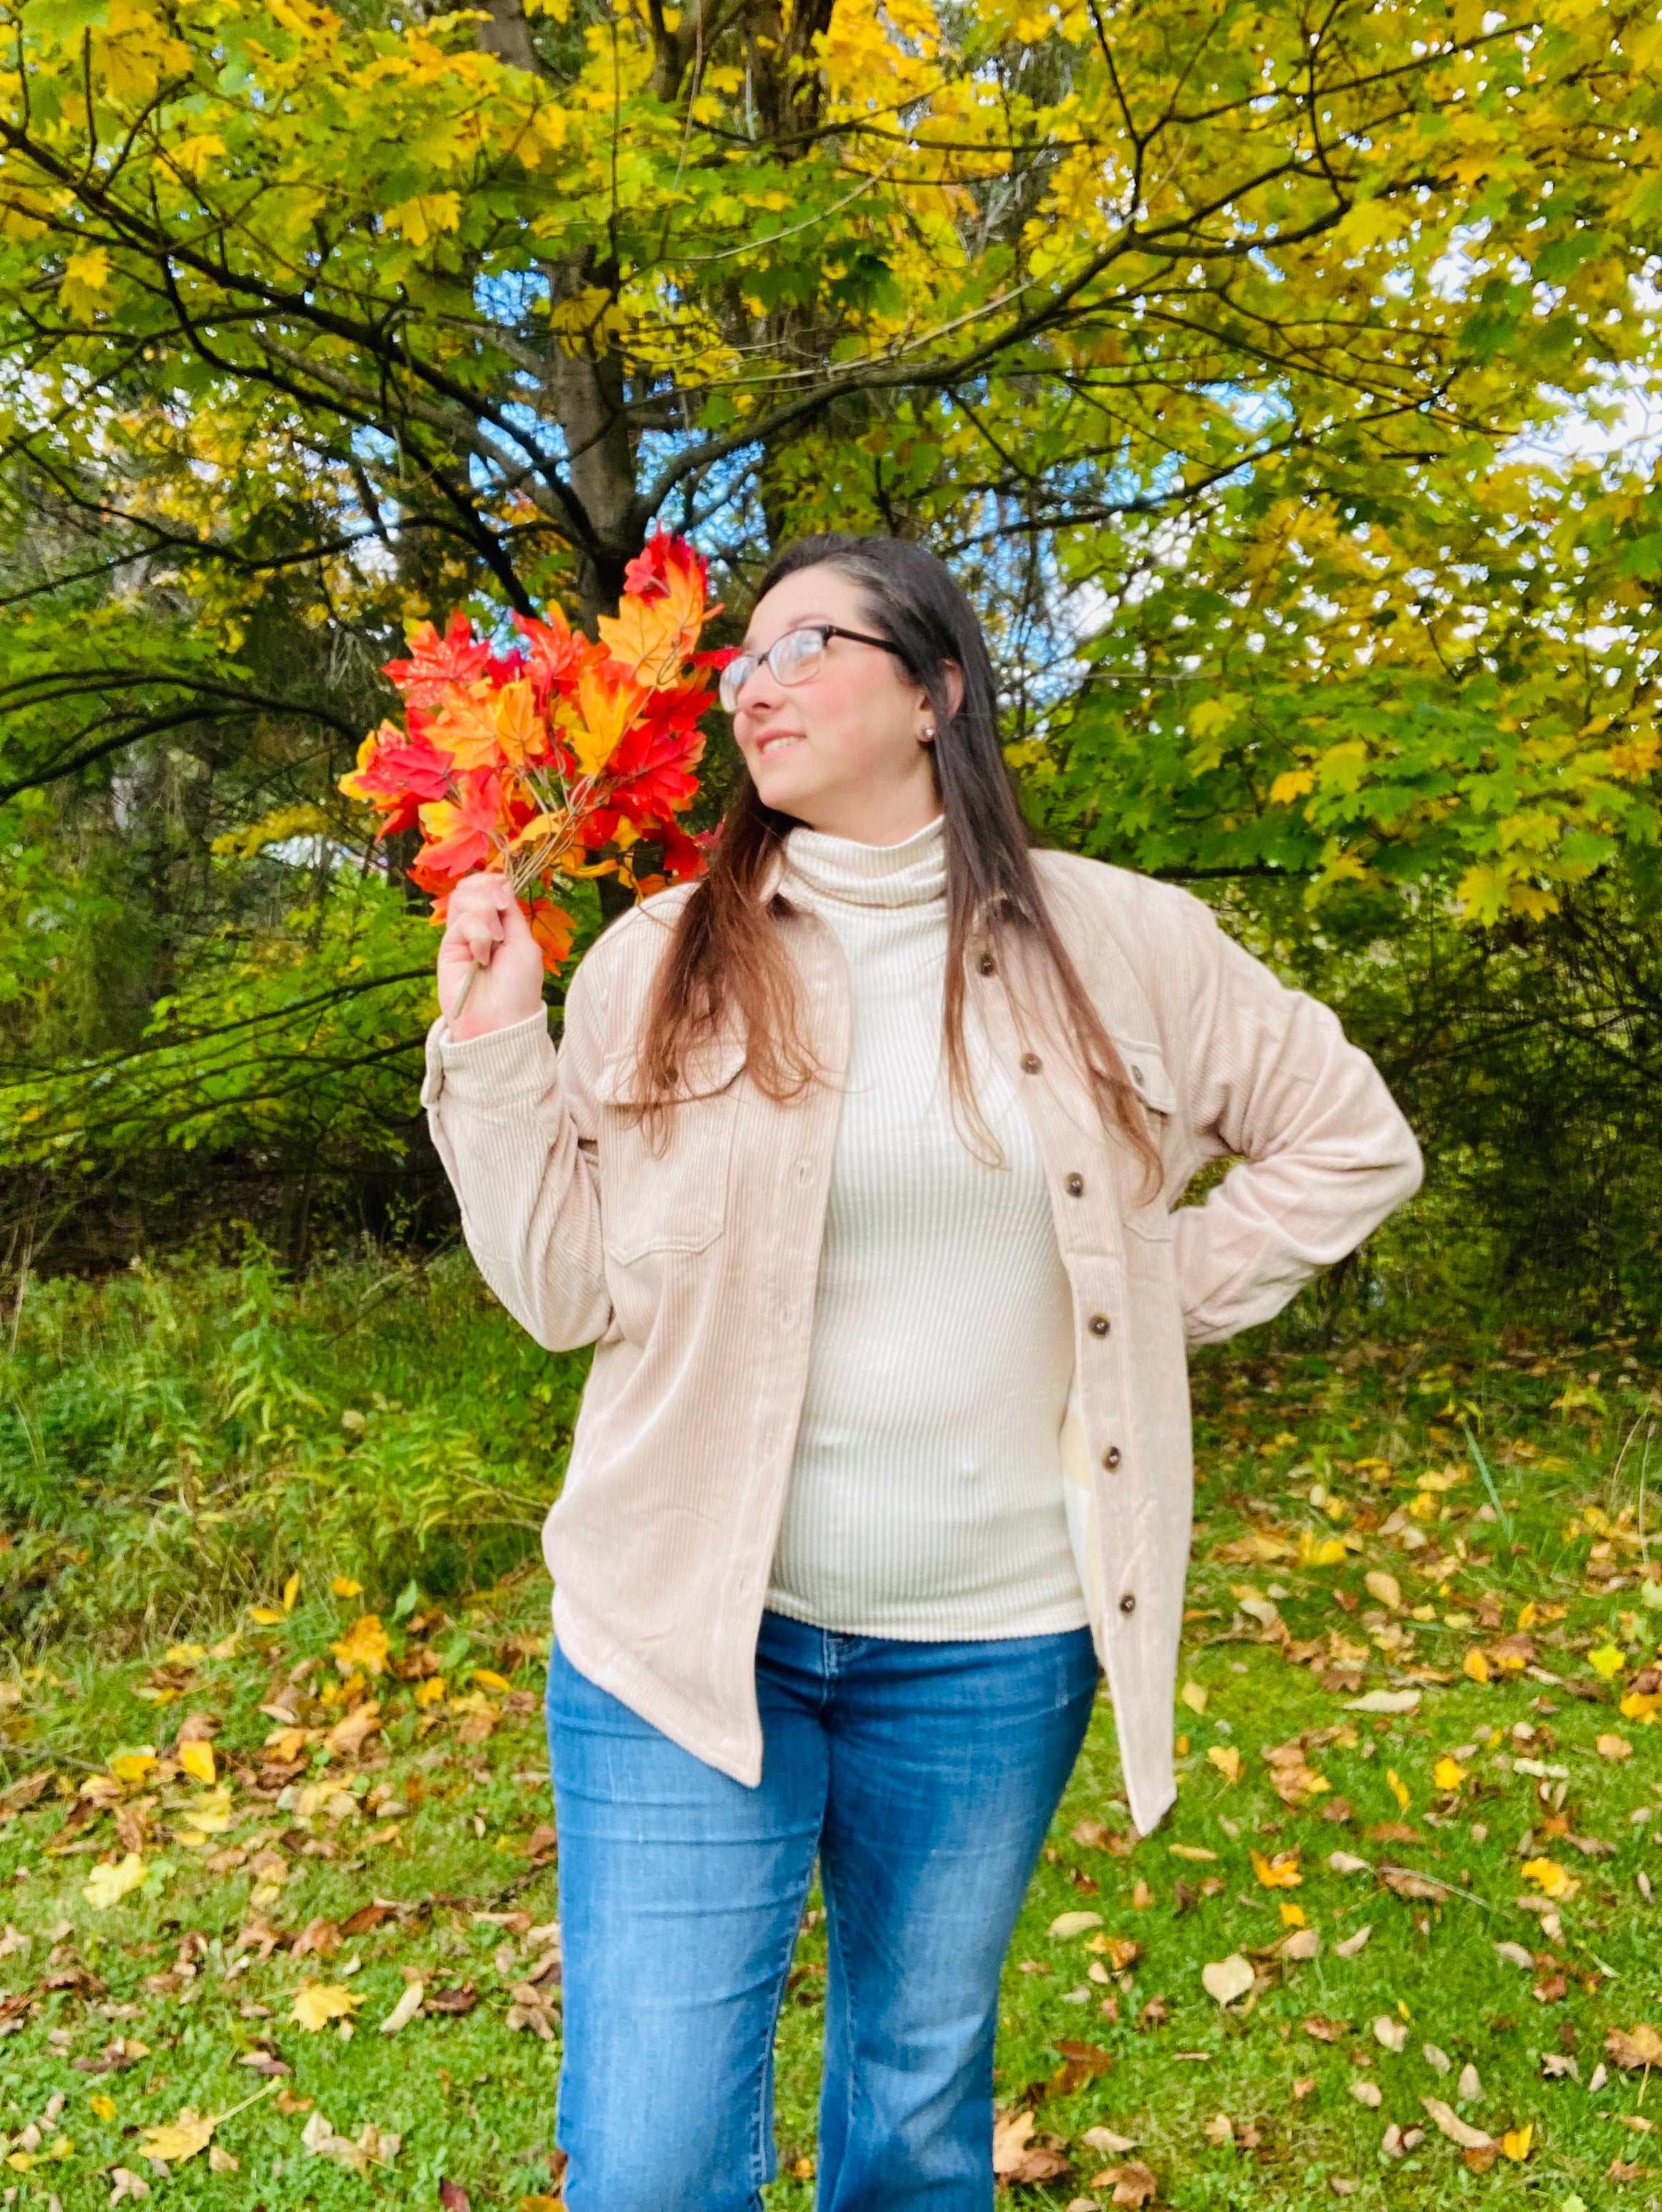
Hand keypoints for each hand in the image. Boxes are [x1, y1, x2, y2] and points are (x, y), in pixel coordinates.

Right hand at [438, 874, 545, 1040]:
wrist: (499, 1021)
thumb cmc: (519, 988)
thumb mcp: (525, 944)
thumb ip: (511, 913)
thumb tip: (500, 882)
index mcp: (502, 924)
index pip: (491, 886)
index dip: (495, 882)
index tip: (505, 893)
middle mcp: (480, 926)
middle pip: (472, 886)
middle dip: (488, 895)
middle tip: (500, 921)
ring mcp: (462, 936)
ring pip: (462, 898)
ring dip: (484, 914)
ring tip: (492, 943)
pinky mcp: (447, 947)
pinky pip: (459, 921)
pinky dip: (476, 934)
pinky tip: (481, 957)